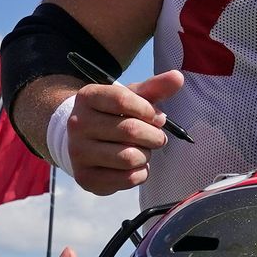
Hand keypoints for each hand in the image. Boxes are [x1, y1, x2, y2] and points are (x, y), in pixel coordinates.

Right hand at [68, 70, 183, 194]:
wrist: (82, 141)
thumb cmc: (113, 115)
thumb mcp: (130, 98)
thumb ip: (154, 88)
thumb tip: (178, 77)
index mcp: (87, 97)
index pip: (123, 100)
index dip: (148, 111)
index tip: (158, 118)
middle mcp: (77, 123)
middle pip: (130, 130)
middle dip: (153, 136)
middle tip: (157, 137)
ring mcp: (78, 152)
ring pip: (129, 157)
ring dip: (146, 156)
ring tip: (143, 151)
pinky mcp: (85, 177)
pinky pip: (127, 179)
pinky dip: (141, 173)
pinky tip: (137, 166)